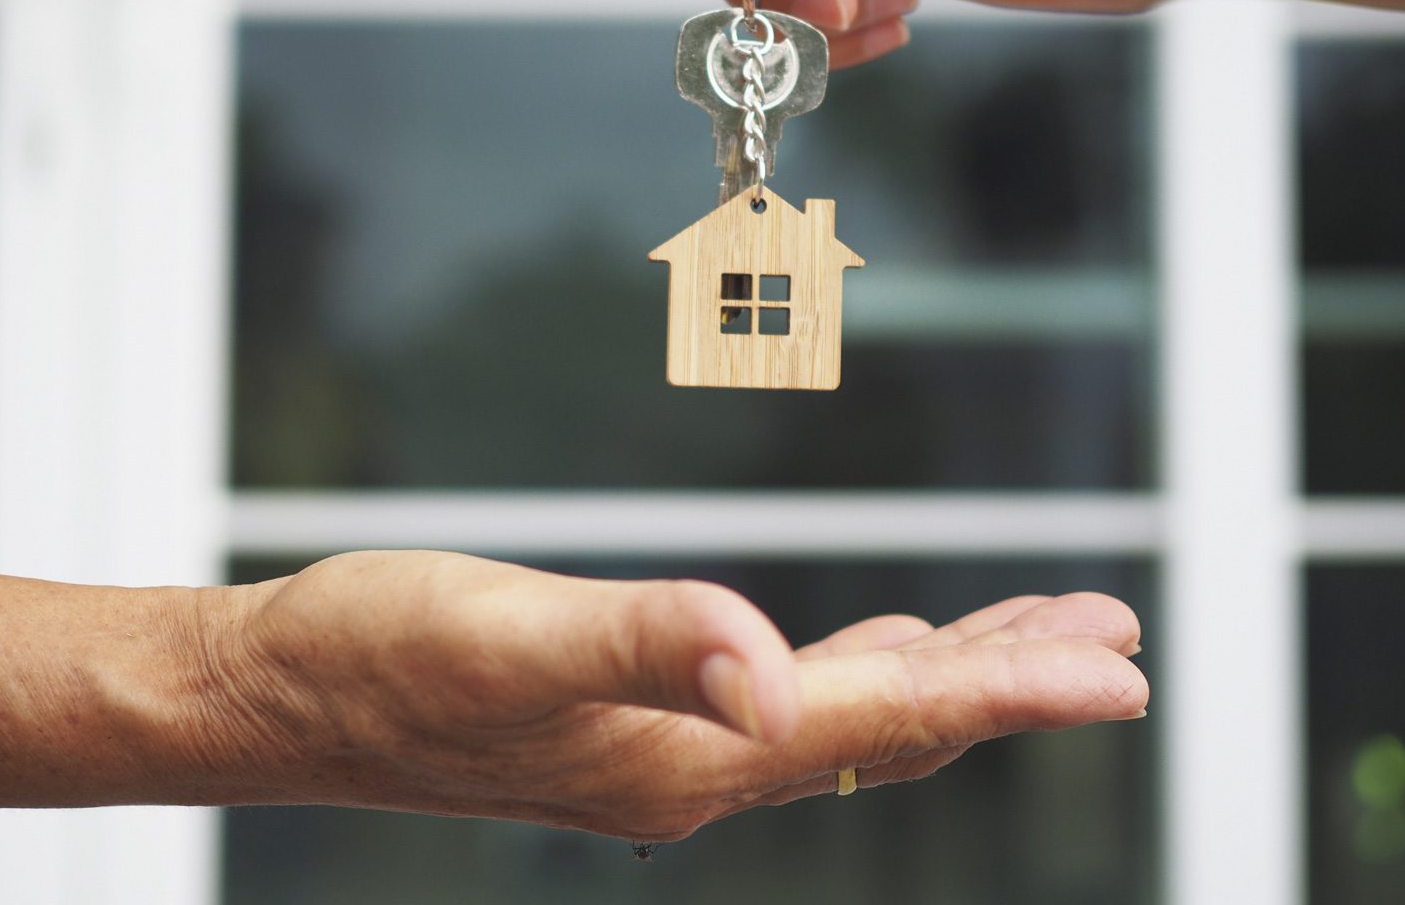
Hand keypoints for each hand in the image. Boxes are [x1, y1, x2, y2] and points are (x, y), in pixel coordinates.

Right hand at [205, 550, 1146, 841]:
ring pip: (852, 714)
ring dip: (952, 672)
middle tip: (1117, 642)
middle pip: (892, 724)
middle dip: (1013, 681)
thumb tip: (766, 669)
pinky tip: (879, 649)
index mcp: (686, 755)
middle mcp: (695, 770)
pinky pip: (791, 704)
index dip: (1012, 685)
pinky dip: (866, 669)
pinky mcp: (636, 727)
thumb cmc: (379, 658)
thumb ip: (644, 646)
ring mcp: (669, 755)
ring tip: (1041, 634)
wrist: (284, 698)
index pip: (885, 716)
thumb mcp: (504, 639)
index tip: (1119, 666)